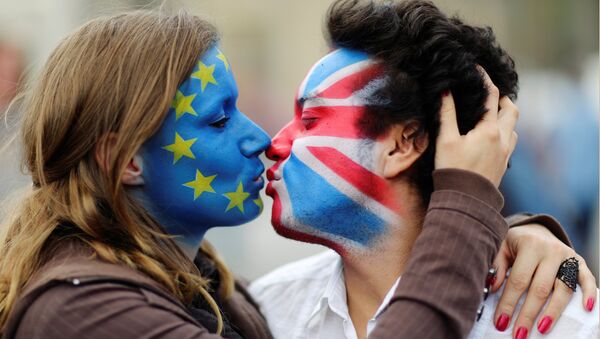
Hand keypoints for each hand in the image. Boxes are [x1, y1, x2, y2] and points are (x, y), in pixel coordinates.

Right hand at [435, 67, 517, 186]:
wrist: (466, 200)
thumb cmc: (453, 170)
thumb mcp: (445, 140)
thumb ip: (446, 114)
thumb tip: (446, 91)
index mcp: (489, 130)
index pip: (491, 96)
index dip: (484, 79)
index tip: (476, 69)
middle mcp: (502, 138)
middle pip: (511, 109)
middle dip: (502, 98)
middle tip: (488, 94)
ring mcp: (506, 151)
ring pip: (513, 125)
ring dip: (504, 116)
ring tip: (489, 114)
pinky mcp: (503, 163)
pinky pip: (510, 140)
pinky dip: (504, 131)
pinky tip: (491, 136)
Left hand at [491, 224, 596, 335]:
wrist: (536, 229)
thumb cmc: (515, 243)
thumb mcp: (501, 247)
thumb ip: (496, 266)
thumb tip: (493, 288)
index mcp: (529, 245)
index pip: (518, 280)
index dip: (509, 303)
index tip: (501, 322)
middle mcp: (550, 250)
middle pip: (540, 288)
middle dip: (528, 314)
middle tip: (519, 334)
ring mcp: (567, 256)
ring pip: (562, 289)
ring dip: (553, 312)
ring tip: (541, 330)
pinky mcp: (579, 261)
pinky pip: (587, 279)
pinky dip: (588, 293)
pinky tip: (585, 309)